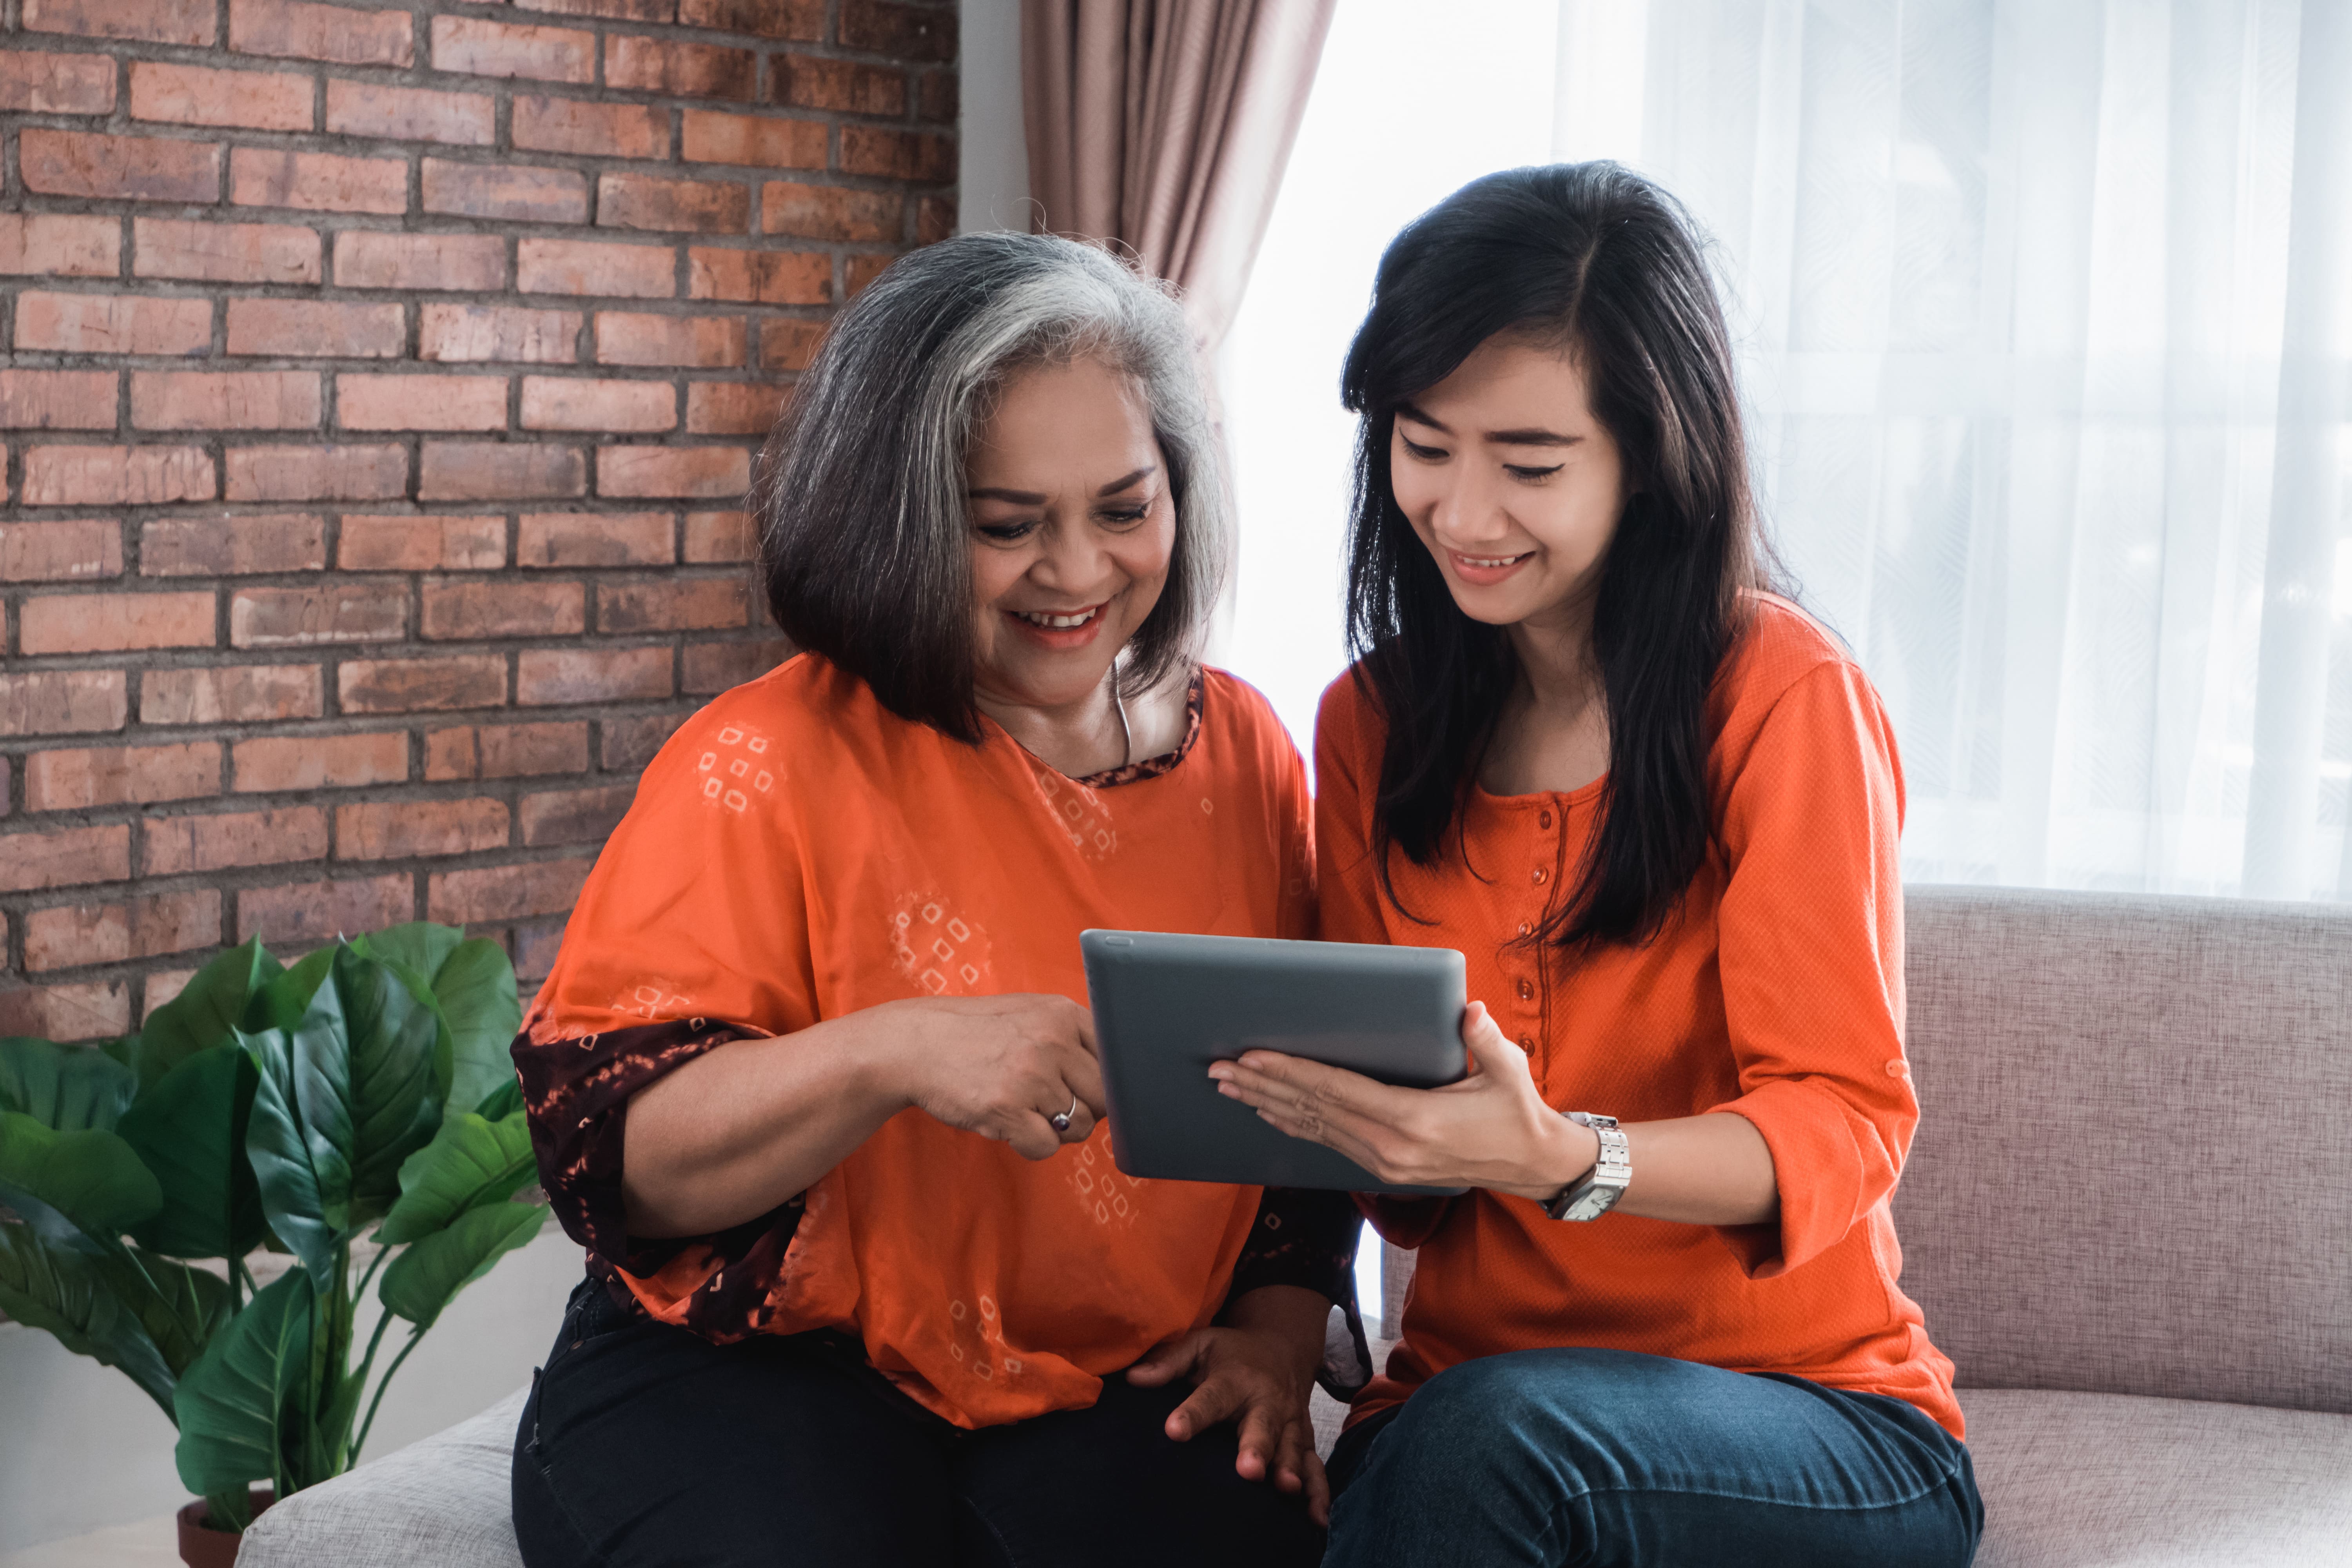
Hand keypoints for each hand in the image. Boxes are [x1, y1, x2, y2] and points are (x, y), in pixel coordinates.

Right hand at [878, 993, 1103, 1159]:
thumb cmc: (978, 1034)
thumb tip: (1122, 1078)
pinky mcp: (1007, 1109)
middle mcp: (1052, 1041)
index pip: (1118, 1060)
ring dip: (1055, 1129)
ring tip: (1024, 1109)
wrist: (915, 1045)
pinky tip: (1009, 1122)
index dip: (1106, 1084)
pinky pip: (1047, 1147)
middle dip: (1083, 1110)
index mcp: (1063, 1014)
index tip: (1089, 1090)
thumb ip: (1075, 1037)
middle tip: (1050, 1104)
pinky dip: (1030, 1144)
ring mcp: (1030, 1076)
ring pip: (1079, 1127)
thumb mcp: (1031, 1014)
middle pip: (1104, 1099)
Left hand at [1125, 1284, 1331, 1524]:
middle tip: (1248, 1470)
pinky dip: (1319, 1490)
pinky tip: (1316, 1517)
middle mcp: (1266, 1401)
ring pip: (1291, 1447)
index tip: (1174, 1430)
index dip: (1193, 1414)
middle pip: (1261, 1426)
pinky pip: (1314, 1464)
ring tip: (1286, 1489)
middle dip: (1257, 1448)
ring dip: (1289, 1469)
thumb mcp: (1199, 1344)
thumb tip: (1132, 1377)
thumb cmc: (1231, 1352)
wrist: (1282, 1345)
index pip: (1210, 1397)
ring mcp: (1288, 1422)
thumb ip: (1169, 1362)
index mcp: (1234, 1379)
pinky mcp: (1302, 1438)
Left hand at [1209, 1001, 1596, 1198]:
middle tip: (1218, 1069)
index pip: (1338, 1091)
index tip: (1253, 1057)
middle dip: (1262, 1088)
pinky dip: (1294, 1125)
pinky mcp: (1383, 1167)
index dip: (1292, 1073)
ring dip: (1268, 1106)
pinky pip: (1328, 1142)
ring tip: (1229, 1087)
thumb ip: (1485, 1042)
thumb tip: (1470, 1011)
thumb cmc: (1516, 1112)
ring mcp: (1384, 1162)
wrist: (1530, 1165)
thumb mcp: (1509, 1072)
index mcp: (1415, 1120)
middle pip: (1313, 1111)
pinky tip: (1268, 1113)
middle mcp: (1391, 1147)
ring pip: (1314, 1129)